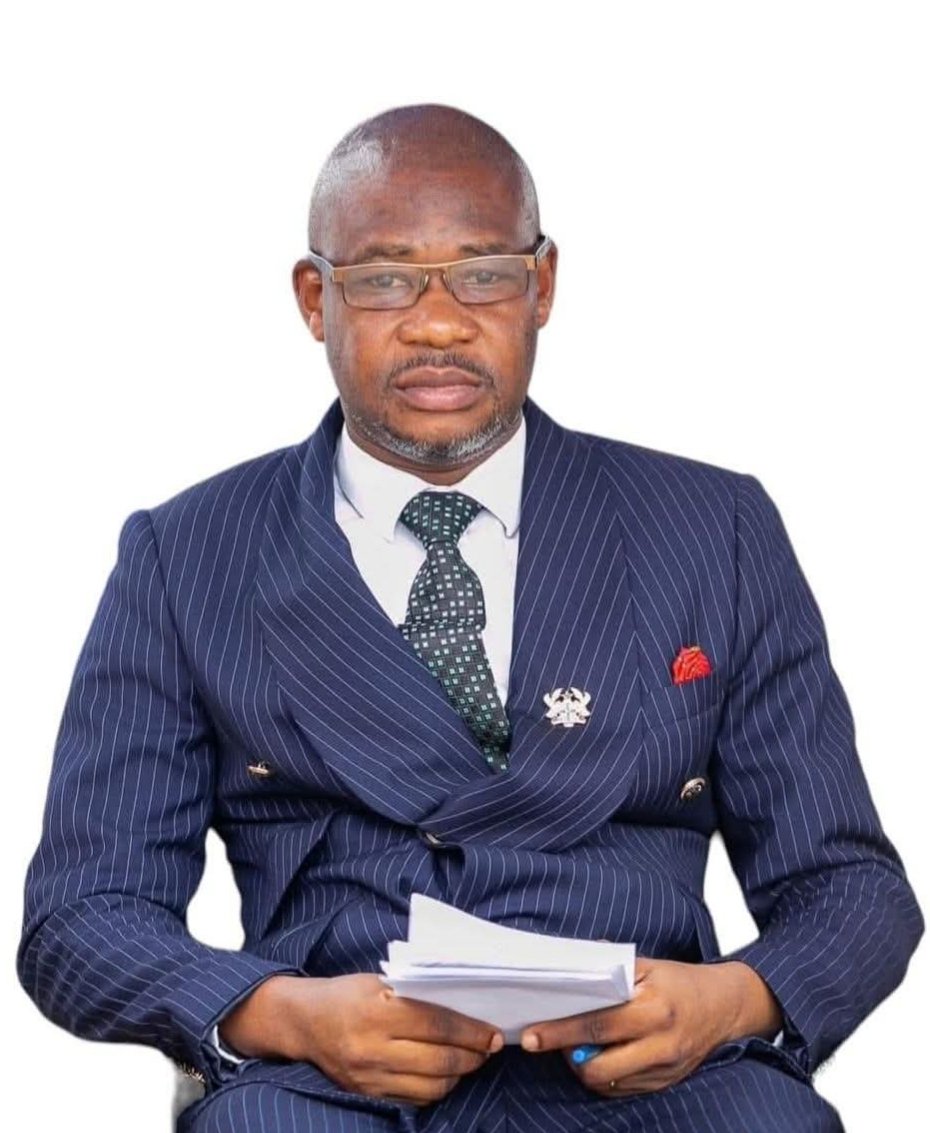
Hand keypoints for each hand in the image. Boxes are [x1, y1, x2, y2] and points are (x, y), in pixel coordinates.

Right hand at [219, 973, 503, 1104]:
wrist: (303, 1022)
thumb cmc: (346, 993)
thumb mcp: (379, 981)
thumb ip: (416, 994)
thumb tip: (463, 1004)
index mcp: (379, 1011)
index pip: (438, 1026)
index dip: (471, 1032)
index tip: (493, 1033)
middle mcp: (374, 1048)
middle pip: (440, 1060)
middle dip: (473, 1055)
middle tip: (490, 1047)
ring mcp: (371, 1076)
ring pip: (431, 1086)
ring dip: (459, 1075)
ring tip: (471, 1060)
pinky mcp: (368, 1094)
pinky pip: (414, 1099)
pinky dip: (436, 1088)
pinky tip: (445, 1074)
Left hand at [519, 959, 780, 1097]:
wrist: (724, 1006)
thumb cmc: (679, 981)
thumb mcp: (646, 965)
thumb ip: (608, 970)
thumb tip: (568, 971)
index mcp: (654, 1009)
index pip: (596, 1025)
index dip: (560, 1032)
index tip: (532, 1036)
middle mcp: (661, 1044)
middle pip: (598, 1064)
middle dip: (566, 1055)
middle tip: (548, 1040)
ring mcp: (664, 1069)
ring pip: (607, 1082)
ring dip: (583, 1067)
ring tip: (574, 1046)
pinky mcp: (665, 1084)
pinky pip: (622, 1089)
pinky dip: (603, 1075)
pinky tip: (597, 1055)